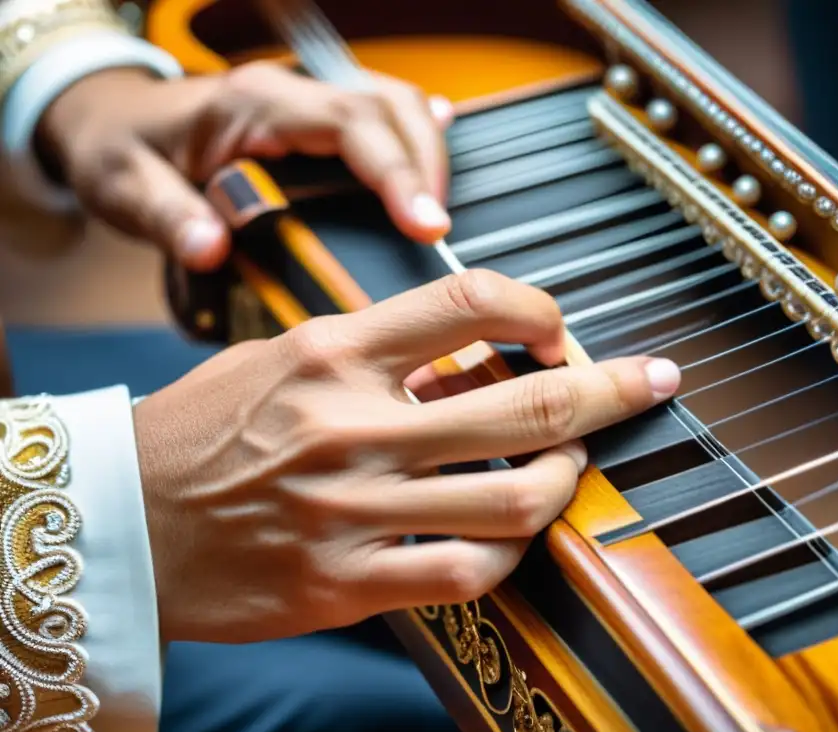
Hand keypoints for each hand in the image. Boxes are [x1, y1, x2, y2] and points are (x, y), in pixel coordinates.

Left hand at [36, 63, 453, 270]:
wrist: (114, 121)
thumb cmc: (124, 149)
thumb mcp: (125, 186)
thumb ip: (165, 217)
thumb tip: (210, 248)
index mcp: (253, 105)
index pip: (349, 124)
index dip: (396, 170)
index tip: (425, 222)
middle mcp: (289, 93)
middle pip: (388, 106)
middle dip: (427, 163)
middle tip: (439, 231)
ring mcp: (307, 102)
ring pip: (394, 104)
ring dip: (427, 152)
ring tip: (437, 213)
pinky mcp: (316, 120)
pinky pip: (380, 114)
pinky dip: (415, 137)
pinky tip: (435, 162)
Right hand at [133, 270, 680, 643]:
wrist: (123, 521)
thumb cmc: (204, 430)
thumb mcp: (281, 358)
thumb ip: (376, 352)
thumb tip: (476, 352)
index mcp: (332, 353)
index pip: (471, 302)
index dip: (543, 311)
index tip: (565, 331)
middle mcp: (349, 426)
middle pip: (522, 405)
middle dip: (610, 390)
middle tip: (652, 382)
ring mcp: (351, 511)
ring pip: (513, 500)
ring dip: (565, 480)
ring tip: (573, 467)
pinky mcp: (344, 583)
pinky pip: (466, 575)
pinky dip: (510, 556)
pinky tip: (512, 539)